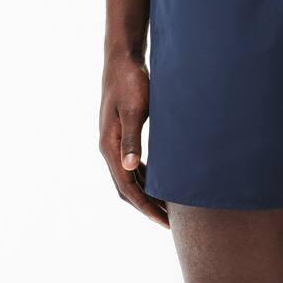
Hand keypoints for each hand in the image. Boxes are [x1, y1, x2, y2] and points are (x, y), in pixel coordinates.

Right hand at [99, 52, 168, 226]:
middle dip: (148, 207)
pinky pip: (133, 166)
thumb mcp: (134, 109)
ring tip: (170, 207)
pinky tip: (161, 182)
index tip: (165, 222)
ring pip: (130, 179)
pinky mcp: (122, 135)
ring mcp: (114, 143)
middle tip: (172, 223)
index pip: (128, 188)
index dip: (146, 207)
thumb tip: (130, 167)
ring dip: (147, 194)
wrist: (122, 59)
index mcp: (110, 146)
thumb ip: (132, 138)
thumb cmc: (130, 81)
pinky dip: (146, 178)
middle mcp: (109, 148)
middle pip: (127, 189)